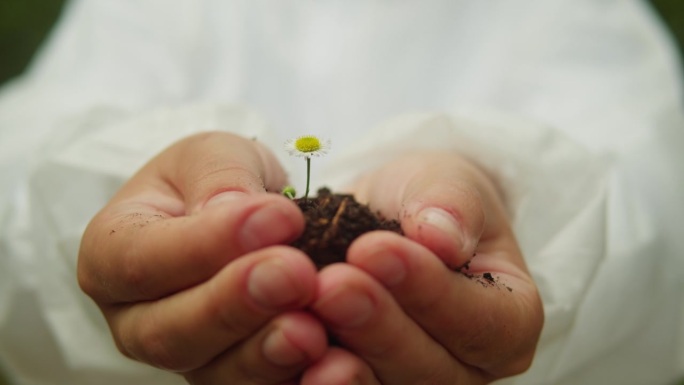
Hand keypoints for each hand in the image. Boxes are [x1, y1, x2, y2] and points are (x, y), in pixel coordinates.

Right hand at [78, 132, 327, 383]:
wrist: (245, 215)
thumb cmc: (215, 180)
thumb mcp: (213, 155)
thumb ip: (219, 177)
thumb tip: (231, 211)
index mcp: (113, 253)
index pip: (141, 260)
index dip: (207, 245)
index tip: (278, 219)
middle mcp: (137, 318)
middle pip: (169, 333)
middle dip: (235, 305)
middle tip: (296, 274)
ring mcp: (186, 356)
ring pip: (214, 373)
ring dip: (265, 352)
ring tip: (312, 327)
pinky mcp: (232, 374)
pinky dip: (291, 376)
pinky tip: (330, 359)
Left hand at [305, 152, 543, 383]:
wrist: (389, 219)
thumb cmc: (429, 201)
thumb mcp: (448, 183)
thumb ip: (453, 206)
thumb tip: (442, 238)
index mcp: (508, 321)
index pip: (481, 322)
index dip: (428, 291)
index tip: (374, 249)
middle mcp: (468, 367)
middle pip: (430, 369)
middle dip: (377, 326)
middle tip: (331, 283)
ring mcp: (415, 382)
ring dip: (342, 360)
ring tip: (302, 319)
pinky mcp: (369, 382)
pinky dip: (308, 375)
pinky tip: (282, 348)